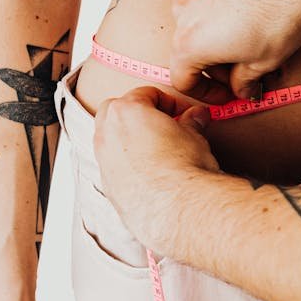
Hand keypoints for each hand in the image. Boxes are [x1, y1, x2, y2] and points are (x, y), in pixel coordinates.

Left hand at [92, 86, 219, 252]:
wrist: (175, 207)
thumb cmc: (183, 167)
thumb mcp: (194, 136)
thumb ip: (192, 122)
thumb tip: (197, 117)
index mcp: (126, 111)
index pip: (145, 94)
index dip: (168, 101)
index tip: (182, 113)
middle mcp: (107, 133)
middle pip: (115, 110)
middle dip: (137, 113)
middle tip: (162, 124)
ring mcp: (103, 160)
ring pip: (109, 138)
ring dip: (127, 137)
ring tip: (155, 148)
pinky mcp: (107, 185)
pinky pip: (112, 165)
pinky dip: (126, 162)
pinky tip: (149, 173)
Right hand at [170, 0, 300, 101]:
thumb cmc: (278, 15)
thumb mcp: (262, 63)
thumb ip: (243, 82)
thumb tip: (242, 89)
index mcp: (188, 44)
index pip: (183, 81)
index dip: (206, 94)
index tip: (224, 94)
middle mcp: (183, 15)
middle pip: (188, 54)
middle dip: (215, 69)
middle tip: (242, 75)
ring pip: (198, 29)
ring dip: (218, 45)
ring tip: (249, 49)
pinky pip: (207, 7)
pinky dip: (221, 21)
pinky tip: (247, 26)